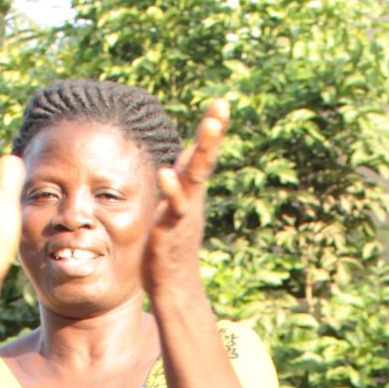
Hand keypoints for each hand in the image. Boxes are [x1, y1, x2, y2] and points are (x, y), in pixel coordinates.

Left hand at [143, 97, 229, 299]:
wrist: (173, 285)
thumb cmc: (172, 245)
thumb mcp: (176, 206)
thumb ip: (180, 181)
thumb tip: (184, 156)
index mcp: (192, 190)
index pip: (203, 154)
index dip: (212, 128)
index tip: (220, 102)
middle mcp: (193, 197)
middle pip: (205, 159)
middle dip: (214, 132)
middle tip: (222, 105)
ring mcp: (185, 212)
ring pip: (196, 176)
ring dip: (204, 150)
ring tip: (210, 125)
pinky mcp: (172, 229)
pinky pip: (175, 207)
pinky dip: (173, 190)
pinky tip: (166, 173)